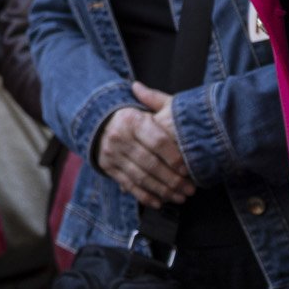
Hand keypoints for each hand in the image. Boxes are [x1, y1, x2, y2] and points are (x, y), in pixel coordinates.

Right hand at [94, 83, 195, 205]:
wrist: (98, 125)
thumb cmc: (131, 118)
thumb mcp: (142, 106)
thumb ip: (153, 99)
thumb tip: (140, 86)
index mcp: (132, 120)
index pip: (158, 141)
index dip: (174, 157)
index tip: (188, 170)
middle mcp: (120, 137)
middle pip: (150, 163)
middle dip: (172, 180)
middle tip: (190, 189)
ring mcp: (112, 154)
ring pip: (141, 177)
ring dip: (162, 190)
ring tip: (180, 197)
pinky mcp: (108, 168)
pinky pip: (129, 185)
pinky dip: (145, 196)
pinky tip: (160, 202)